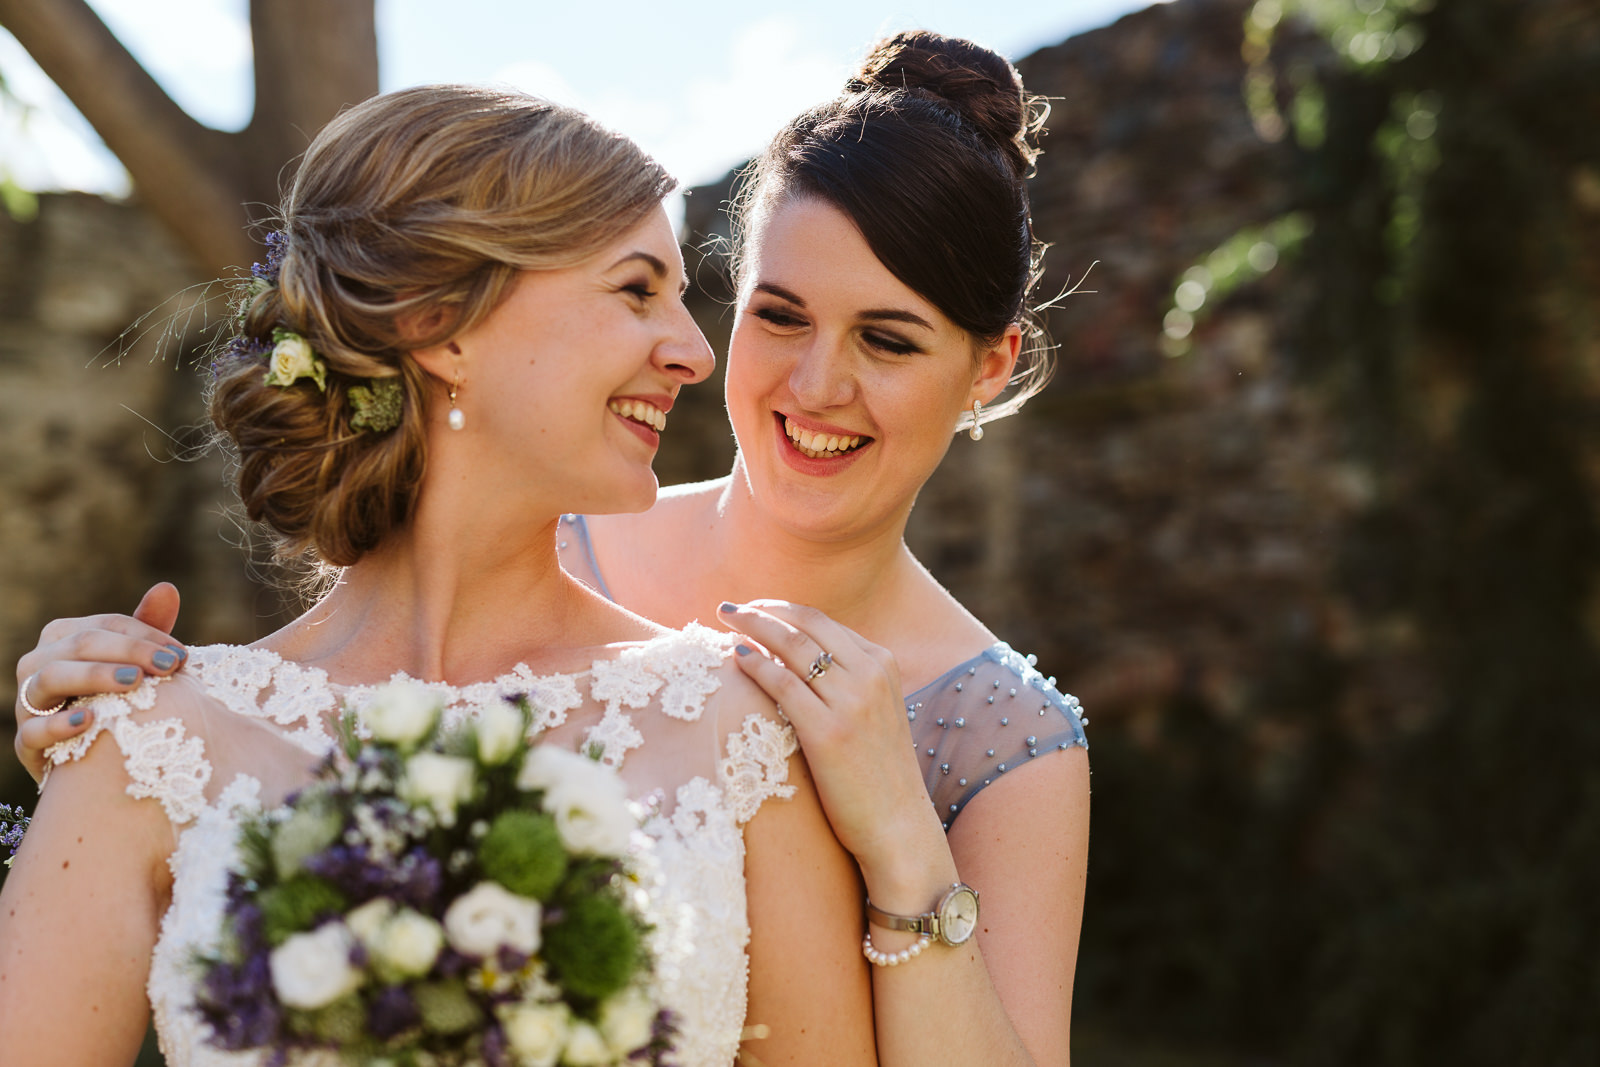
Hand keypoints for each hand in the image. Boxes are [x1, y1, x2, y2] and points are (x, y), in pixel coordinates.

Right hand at [13, 583, 184, 782]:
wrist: (90, 759)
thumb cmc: (114, 700)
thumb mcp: (133, 664)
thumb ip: (147, 628)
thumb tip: (167, 587)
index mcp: (63, 638)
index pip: (105, 625)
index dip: (145, 636)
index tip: (181, 655)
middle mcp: (38, 664)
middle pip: (79, 645)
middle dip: (129, 651)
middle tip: (169, 666)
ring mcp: (28, 703)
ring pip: (50, 678)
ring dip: (95, 676)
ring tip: (135, 682)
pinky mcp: (25, 744)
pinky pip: (32, 731)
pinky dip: (59, 725)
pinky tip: (90, 720)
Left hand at [718, 599, 949, 891]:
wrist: (898, 826)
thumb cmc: (877, 775)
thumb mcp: (874, 714)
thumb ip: (848, 682)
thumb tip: (797, 660)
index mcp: (883, 664)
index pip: (824, 622)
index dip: (784, 610)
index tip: (756, 609)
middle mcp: (871, 674)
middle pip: (806, 625)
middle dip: (763, 610)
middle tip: (729, 608)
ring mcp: (852, 702)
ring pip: (792, 647)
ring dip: (753, 627)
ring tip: (724, 621)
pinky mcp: (829, 732)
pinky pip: (783, 684)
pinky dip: (756, 665)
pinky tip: (735, 657)